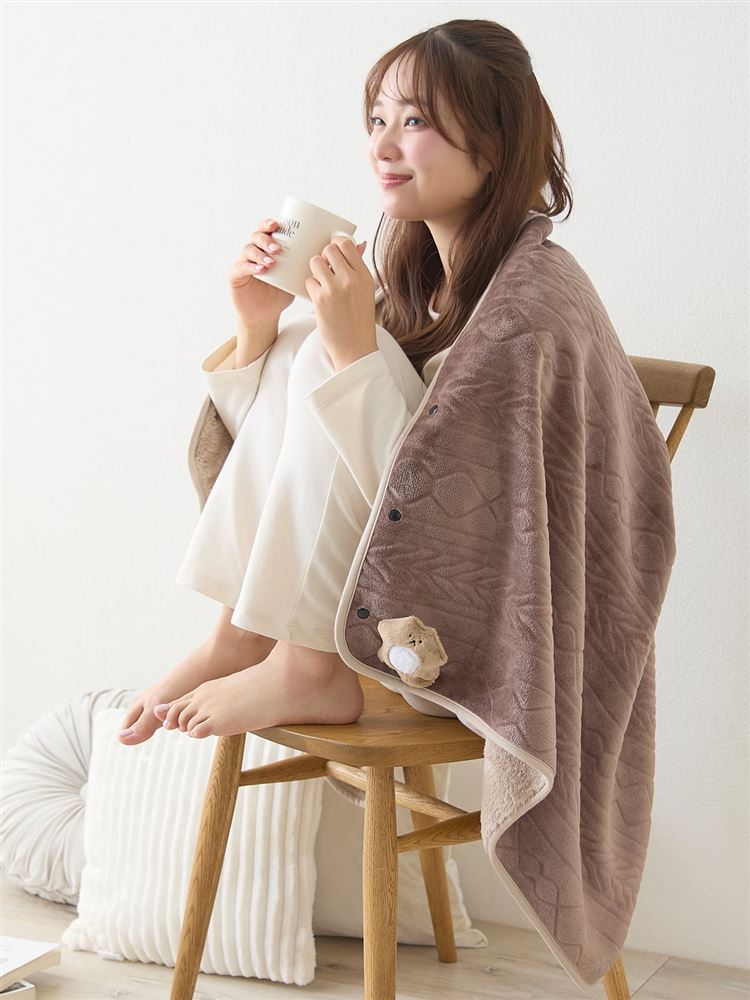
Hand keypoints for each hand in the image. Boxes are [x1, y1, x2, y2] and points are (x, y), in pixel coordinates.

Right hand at [229, 218, 294, 325]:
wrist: (265, 315)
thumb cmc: (279, 295)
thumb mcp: (293, 278)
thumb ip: (302, 267)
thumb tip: (324, 258)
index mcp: (265, 249)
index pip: (264, 230)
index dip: (268, 224)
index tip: (277, 224)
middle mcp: (253, 252)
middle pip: (255, 236)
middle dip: (267, 239)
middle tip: (278, 249)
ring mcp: (242, 263)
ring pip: (248, 250)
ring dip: (260, 253)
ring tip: (272, 262)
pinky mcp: (235, 276)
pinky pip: (241, 267)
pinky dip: (251, 267)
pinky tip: (261, 270)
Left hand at [305, 236, 376, 368]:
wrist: (355, 347)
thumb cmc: (360, 320)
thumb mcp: (366, 291)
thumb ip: (358, 268)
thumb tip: (357, 244)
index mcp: (364, 276)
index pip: (347, 245)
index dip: (336, 244)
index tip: (333, 251)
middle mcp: (350, 279)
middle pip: (329, 250)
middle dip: (324, 257)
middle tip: (326, 269)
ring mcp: (334, 289)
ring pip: (315, 262)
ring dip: (316, 270)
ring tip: (322, 283)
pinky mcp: (320, 299)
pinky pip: (309, 281)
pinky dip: (312, 288)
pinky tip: (320, 298)